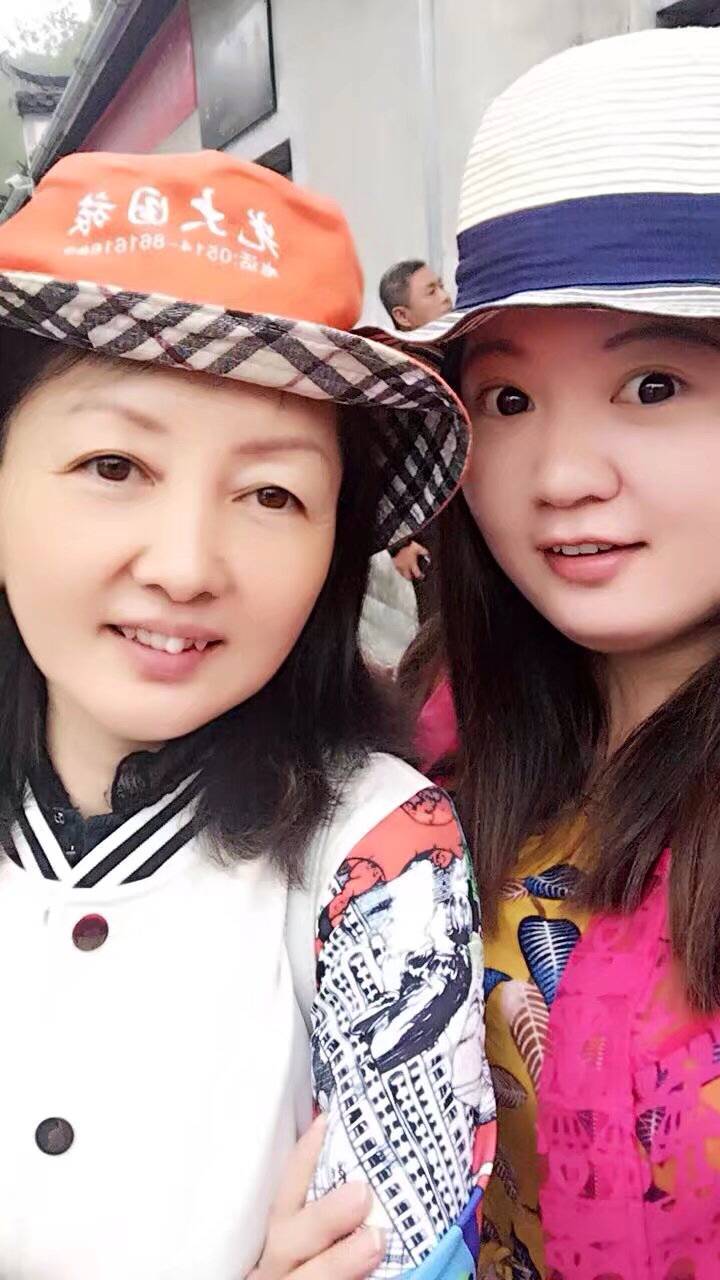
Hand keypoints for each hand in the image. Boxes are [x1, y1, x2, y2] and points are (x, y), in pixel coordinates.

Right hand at [249, 1115, 384, 1278]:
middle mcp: (276, 1269)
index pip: (284, 1198)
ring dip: (338, 1262)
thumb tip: (370, 1169)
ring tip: (376, 1241)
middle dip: (324, 1217)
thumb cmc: (312, 1265)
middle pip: (290, 1241)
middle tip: (362, 1192)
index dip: (302, 1160)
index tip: (327, 1123)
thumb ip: (327, 1212)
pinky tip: (390, 1279)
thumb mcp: (309, 1240)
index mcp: (279, 1242)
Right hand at [392, 541, 429, 580]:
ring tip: (407, 571)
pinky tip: (401, 565)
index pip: (417, 574)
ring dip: (404, 573)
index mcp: (412, 564)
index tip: (422, 576)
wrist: (398, 542)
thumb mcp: (419, 548)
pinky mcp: (394, 562)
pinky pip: (396, 567)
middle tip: (413, 576)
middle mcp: (405, 567)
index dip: (420, 576)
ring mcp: (398, 565)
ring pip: (401, 573)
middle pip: (407, 577)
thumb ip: (424, 552)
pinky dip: (399, 567)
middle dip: (410, 577)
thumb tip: (427, 554)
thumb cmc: (408, 545)